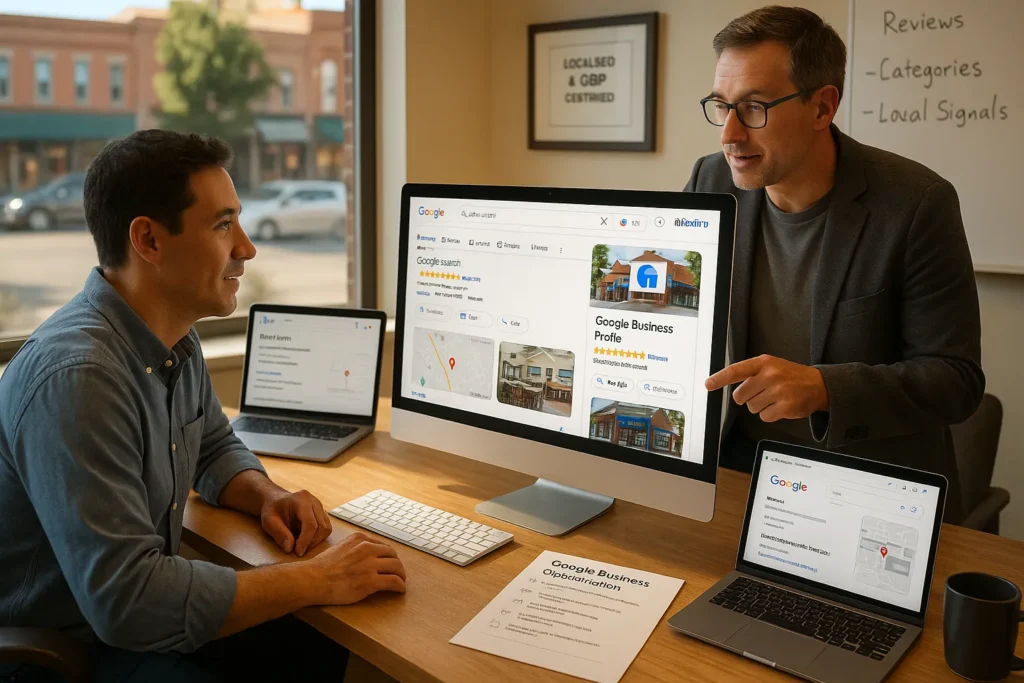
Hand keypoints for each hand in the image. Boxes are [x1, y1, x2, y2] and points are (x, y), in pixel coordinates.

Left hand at [260, 489, 332, 556]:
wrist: (276, 500)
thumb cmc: (272, 510)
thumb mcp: (269, 521)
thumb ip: (279, 533)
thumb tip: (290, 548)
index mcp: (302, 500)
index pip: (311, 523)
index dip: (306, 540)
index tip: (298, 553)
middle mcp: (314, 502)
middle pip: (322, 527)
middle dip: (312, 542)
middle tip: (299, 551)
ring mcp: (320, 507)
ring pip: (327, 528)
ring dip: (316, 541)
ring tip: (301, 544)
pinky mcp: (322, 513)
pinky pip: (326, 528)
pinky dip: (318, 538)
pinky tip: (305, 539)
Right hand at [306, 531, 406, 604]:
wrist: (313, 579)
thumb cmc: (322, 567)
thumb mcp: (341, 547)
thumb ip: (355, 547)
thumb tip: (366, 553)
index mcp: (360, 539)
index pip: (383, 545)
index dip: (389, 556)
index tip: (390, 562)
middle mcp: (367, 549)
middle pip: (393, 555)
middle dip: (397, 565)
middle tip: (398, 573)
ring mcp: (370, 565)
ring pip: (397, 567)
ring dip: (401, 575)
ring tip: (401, 581)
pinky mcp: (371, 581)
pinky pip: (394, 582)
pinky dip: (400, 586)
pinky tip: (400, 590)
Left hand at [705, 354, 829, 422]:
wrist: (818, 385)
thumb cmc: (790, 376)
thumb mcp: (771, 366)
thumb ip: (752, 373)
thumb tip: (729, 386)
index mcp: (764, 363)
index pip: (736, 370)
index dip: (720, 378)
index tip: (708, 384)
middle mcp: (770, 375)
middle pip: (740, 396)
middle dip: (748, 398)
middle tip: (763, 393)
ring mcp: (778, 391)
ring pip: (751, 408)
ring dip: (760, 406)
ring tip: (774, 398)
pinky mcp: (785, 406)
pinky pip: (764, 417)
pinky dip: (770, 415)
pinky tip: (780, 406)